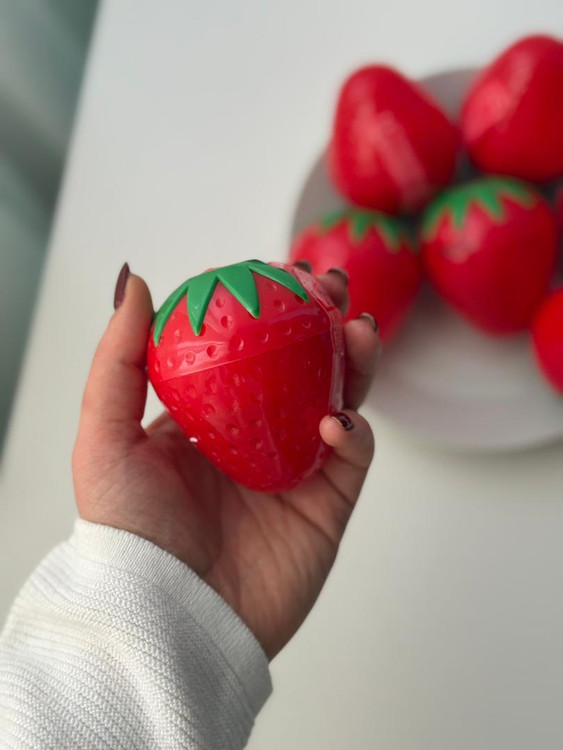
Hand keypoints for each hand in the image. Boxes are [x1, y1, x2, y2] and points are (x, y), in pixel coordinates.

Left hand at [73, 264, 379, 658]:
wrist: (165, 620)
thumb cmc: (127, 532)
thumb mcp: (106, 437)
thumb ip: (119, 359)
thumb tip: (138, 284)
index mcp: (210, 419)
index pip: (251, 351)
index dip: (273, 311)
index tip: (283, 276)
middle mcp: (256, 438)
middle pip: (304, 368)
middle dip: (325, 324)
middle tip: (334, 290)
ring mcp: (294, 470)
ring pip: (340, 401)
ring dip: (356, 362)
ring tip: (357, 330)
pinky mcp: (325, 507)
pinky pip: (352, 457)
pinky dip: (352, 432)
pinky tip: (334, 420)